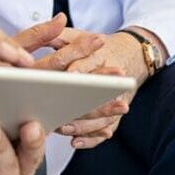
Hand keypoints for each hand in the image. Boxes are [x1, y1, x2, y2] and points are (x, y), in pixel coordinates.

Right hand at [0, 16, 126, 149]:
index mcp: (24, 73)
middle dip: (97, 82)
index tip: (99, 39)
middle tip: (121, 75)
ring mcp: (34, 113)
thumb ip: (36, 34)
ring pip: (71, 113)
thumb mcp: (5, 47)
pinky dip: (87, 129)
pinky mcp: (37, 127)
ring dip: (98, 109)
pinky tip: (106, 127)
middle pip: (69, 89)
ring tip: (122, 103)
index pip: (57, 60)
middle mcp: (30, 95)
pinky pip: (66, 129)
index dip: (79, 49)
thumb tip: (62, 17)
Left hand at [51, 28, 143, 149]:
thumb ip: (59, 35)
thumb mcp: (79, 34)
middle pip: (96, 93)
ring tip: (64, 129)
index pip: (87, 64)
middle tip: (62, 110)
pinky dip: (92, 137)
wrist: (132, 54)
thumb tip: (42, 33)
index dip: (77, 70)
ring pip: (101, 115)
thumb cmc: (97, 44)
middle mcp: (110, 79)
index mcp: (99, 56)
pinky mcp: (115, 113)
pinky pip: (106, 128)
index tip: (68, 77)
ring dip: (83, 123)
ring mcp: (115, 98)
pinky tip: (76, 142)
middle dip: (80, 102)